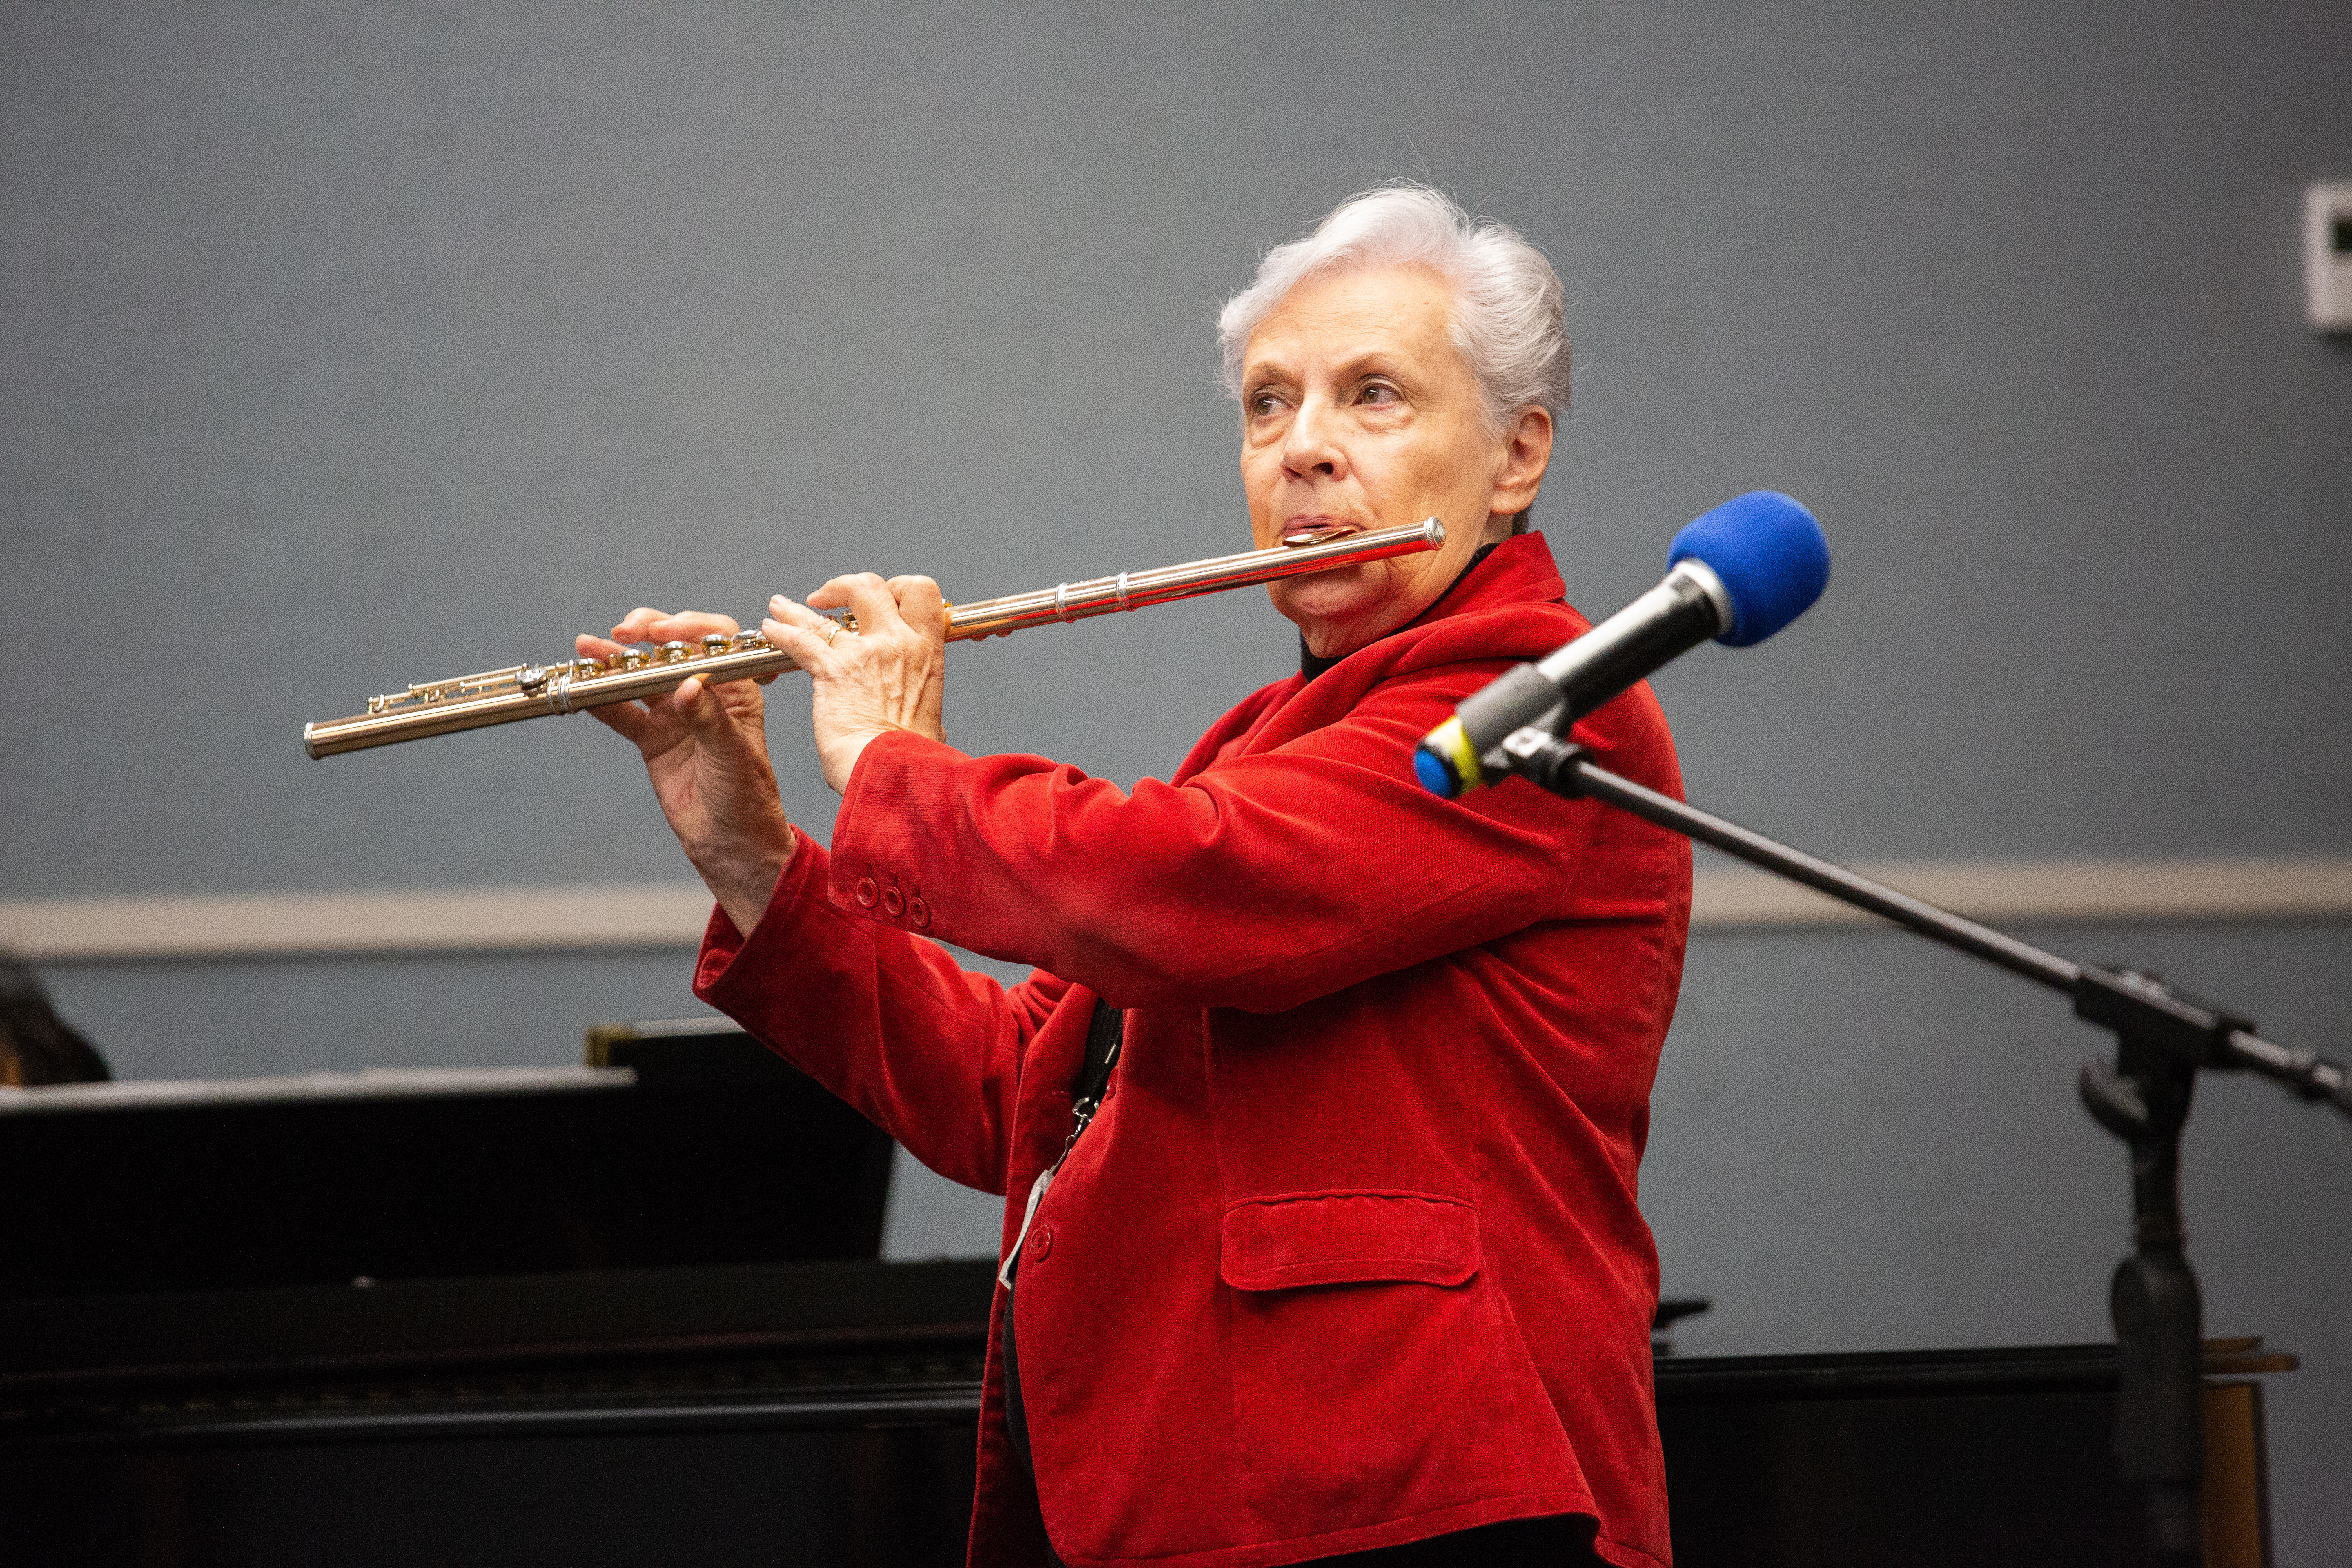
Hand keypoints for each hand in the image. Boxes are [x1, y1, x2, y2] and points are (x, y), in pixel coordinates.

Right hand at [579, 610, 795, 937]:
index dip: (689, 628)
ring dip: (615, 661)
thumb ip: (709, 719)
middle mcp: (704, 694)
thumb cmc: (746, 798)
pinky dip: (602, 700)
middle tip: (624, 631)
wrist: (730, 842)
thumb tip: (688, 684)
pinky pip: (622, 713)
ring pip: (641, 677)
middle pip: (673, 650)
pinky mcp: (652, 737)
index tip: (664, 630)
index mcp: (737, 689)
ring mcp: (675, 714)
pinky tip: (582, 687)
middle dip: (647, 634)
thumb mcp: (733, 756)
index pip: (714, 642)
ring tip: (588, 647)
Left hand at [760, 574, 948, 792]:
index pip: (921, 593)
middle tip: (830, 599)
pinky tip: (770, 629)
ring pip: (826, 612)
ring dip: (799, 608)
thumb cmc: (912, 757)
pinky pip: (801, 639)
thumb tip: (929, 726)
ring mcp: (865, 653)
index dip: (898, 588)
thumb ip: (926, 713)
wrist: (894, 774)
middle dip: (847, 586)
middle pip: (873, 587)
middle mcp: (898, 644)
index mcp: (928, 652)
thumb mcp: (932, 723)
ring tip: (781, 606)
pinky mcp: (832, 670)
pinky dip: (782, 631)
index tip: (881, 599)